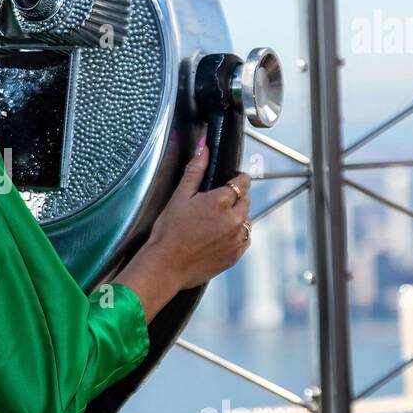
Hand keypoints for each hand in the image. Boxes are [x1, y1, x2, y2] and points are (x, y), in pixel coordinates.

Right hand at [148, 134, 252, 288]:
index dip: (236, 179)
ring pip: (246, 220)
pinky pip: (244, 239)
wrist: (166, 265)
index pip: (242, 182)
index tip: (231, 181)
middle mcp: (234, 219)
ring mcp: (237, 239)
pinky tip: (218, 236)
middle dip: (236, 198)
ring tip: (216, 222)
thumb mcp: (179, 196)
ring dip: (237, 217)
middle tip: (217, 203)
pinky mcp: (235, 255)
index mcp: (221, 201)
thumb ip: (195, 170)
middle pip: (246, 200)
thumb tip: (203, 147)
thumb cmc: (169, 231)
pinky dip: (236, 235)